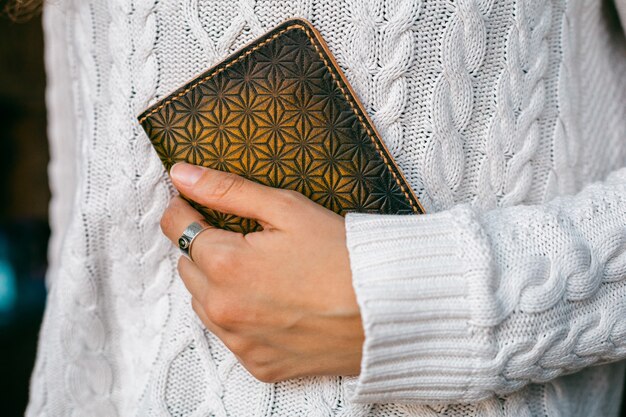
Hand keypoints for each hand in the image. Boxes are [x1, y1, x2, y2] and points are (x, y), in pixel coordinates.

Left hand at [160, 163, 363, 381]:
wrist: (386, 309)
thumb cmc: (341, 255)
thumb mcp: (287, 208)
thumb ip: (228, 189)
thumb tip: (180, 174)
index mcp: (225, 264)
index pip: (177, 227)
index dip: (185, 209)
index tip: (194, 205)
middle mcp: (223, 309)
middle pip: (187, 266)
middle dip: (204, 247)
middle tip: (244, 240)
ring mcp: (239, 342)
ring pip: (203, 302)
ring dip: (217, 284)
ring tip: (260, 274)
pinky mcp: (258, 364)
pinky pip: (230, 336)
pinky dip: (240, 318)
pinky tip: (272, 305)